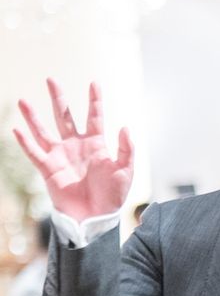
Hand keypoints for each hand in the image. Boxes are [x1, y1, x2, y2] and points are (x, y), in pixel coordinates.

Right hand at [13, 80, 132, 221]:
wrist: (96, 216)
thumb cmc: (113, 195)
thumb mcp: (125, 171)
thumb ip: (126, 149)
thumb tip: (125, 127)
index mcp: (96, 145)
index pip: (94, 117)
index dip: (95, 100)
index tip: (94, 83)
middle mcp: (76, 146)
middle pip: (65, 117)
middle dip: (58, 98)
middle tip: (51, 79)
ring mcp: (60, 156)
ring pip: (43, 131)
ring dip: (33, 117)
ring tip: (22, 100)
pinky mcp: (48, 169)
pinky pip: (34, 153)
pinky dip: (25, 142)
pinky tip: (16, 129)